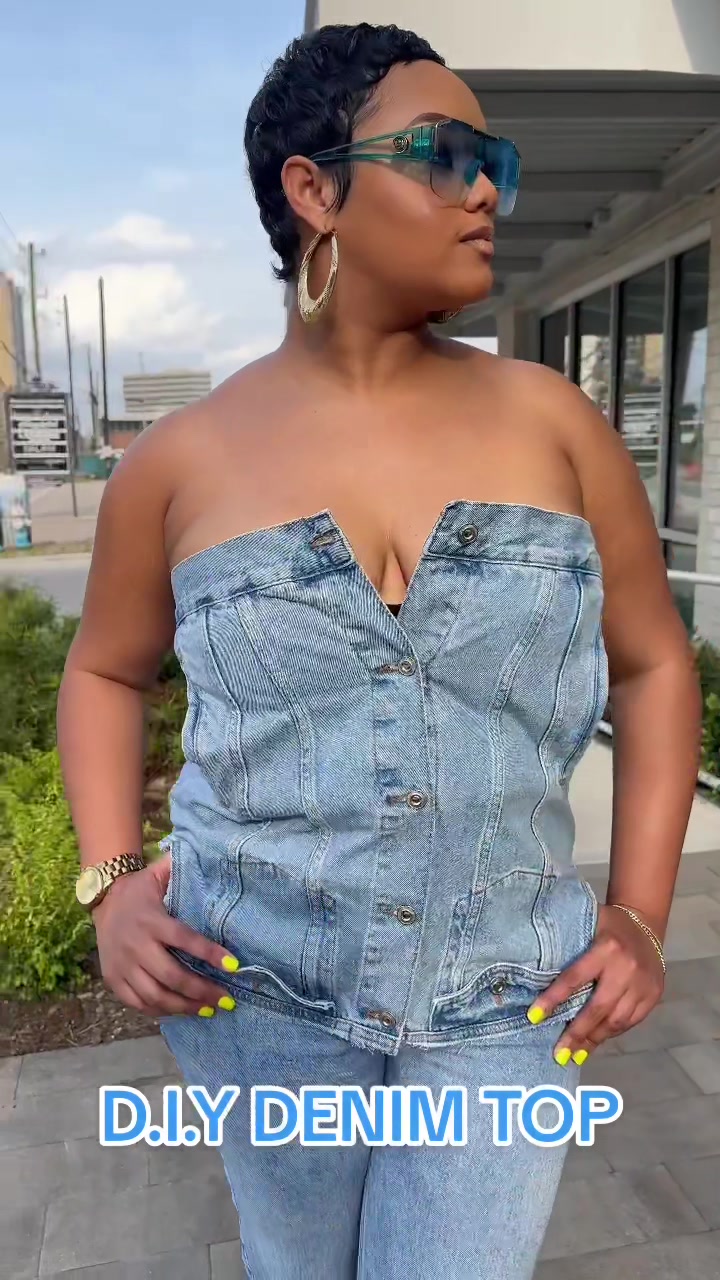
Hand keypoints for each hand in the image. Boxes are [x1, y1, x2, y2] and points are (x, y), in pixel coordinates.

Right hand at [92, 853, 239, 1017]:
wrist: (102, 901)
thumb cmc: (139, 890)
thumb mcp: (157, 874)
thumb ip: (178, 868)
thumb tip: (206, 853)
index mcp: (152, 920)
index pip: (184, 939)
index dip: (210, 953)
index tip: (234, 966)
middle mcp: (136, 945)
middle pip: (172, 975)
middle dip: (202, 990)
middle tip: (226, 1000)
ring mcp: (122, 965)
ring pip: (155, 995)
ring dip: (184, 1007)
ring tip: (208, 1009)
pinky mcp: (113, 979)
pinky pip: (137, 1003)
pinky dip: (160, 1011)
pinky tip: (180, 1010)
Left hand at [527, 904, 664, 1064]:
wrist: (645, 923)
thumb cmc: (606, 926)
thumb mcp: (587, 925)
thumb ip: (568, 949)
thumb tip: (535, 977)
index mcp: (606, 948)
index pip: (575, 978)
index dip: (553, 999)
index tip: (534, 1017)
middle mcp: (626, 967)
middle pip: (598, 1008)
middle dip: (577, 1033)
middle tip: (559, 1053)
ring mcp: (643, 984)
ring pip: (616, 1020)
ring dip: (594, 1040)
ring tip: (574, 1054)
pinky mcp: (654, 996)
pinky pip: (630, 1022)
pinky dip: (611, 1033)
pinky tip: (596, 1041)